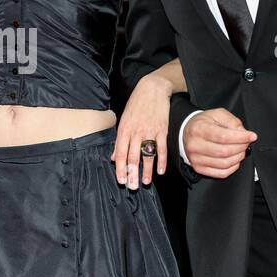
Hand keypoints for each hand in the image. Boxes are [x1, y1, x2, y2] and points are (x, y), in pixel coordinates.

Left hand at [112, 73, 172, 188]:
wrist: (152, 89)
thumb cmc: (136, 104)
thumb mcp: (123, 119)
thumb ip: (119, 140)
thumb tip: (114, 157)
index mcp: (124, 130)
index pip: (120, 153)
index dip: (120, 168)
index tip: (121, 181)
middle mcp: (135, 132)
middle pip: (133, 157)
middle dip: (132, 174)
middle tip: (132, 187)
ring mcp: (149, 131)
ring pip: (147, 155)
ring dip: (147, 171)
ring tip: (146, 182)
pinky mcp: (162, 130)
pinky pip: (161, 148)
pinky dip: (162, 161)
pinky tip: (160, 171)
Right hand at [179, 108, 256, 178]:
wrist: (186, 132)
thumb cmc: (204, 123)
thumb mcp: (217, 114)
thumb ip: (232, 122)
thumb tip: (244, 134)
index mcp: (198, 129)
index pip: (223, 136)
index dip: (241, 138)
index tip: (252, 136)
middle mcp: (194, 145)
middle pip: (224, 151)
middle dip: (241, 147)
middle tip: (246, 142)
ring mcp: (195, 159)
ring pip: (224, 163)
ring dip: (238, 157)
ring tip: (241, 150)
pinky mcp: (198, 168)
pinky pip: (221, 173)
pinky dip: (232, 167)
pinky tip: (234, 159)